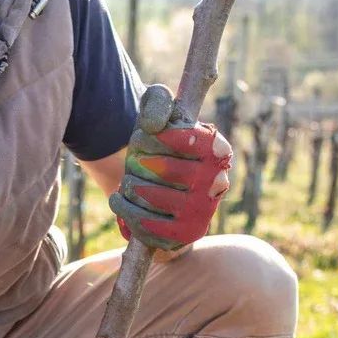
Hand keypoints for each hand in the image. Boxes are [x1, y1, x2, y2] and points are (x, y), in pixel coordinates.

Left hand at [109, 84, 232, 250]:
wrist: (161, 192)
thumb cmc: (160, 148)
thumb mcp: (160, 115)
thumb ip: (157, 102)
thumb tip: (154, 125)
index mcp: (217, 149)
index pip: (179, 137)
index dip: (150, 137)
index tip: (141, 137)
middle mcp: (217, 181)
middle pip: (160, 168)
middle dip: (136, 162)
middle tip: (134, 162)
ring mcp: (202, 212)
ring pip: (148, 194)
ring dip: (128, 185)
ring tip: (129, 182)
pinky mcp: (185, 236)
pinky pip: (145, 223)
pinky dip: (125, 209)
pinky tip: (120, 200)